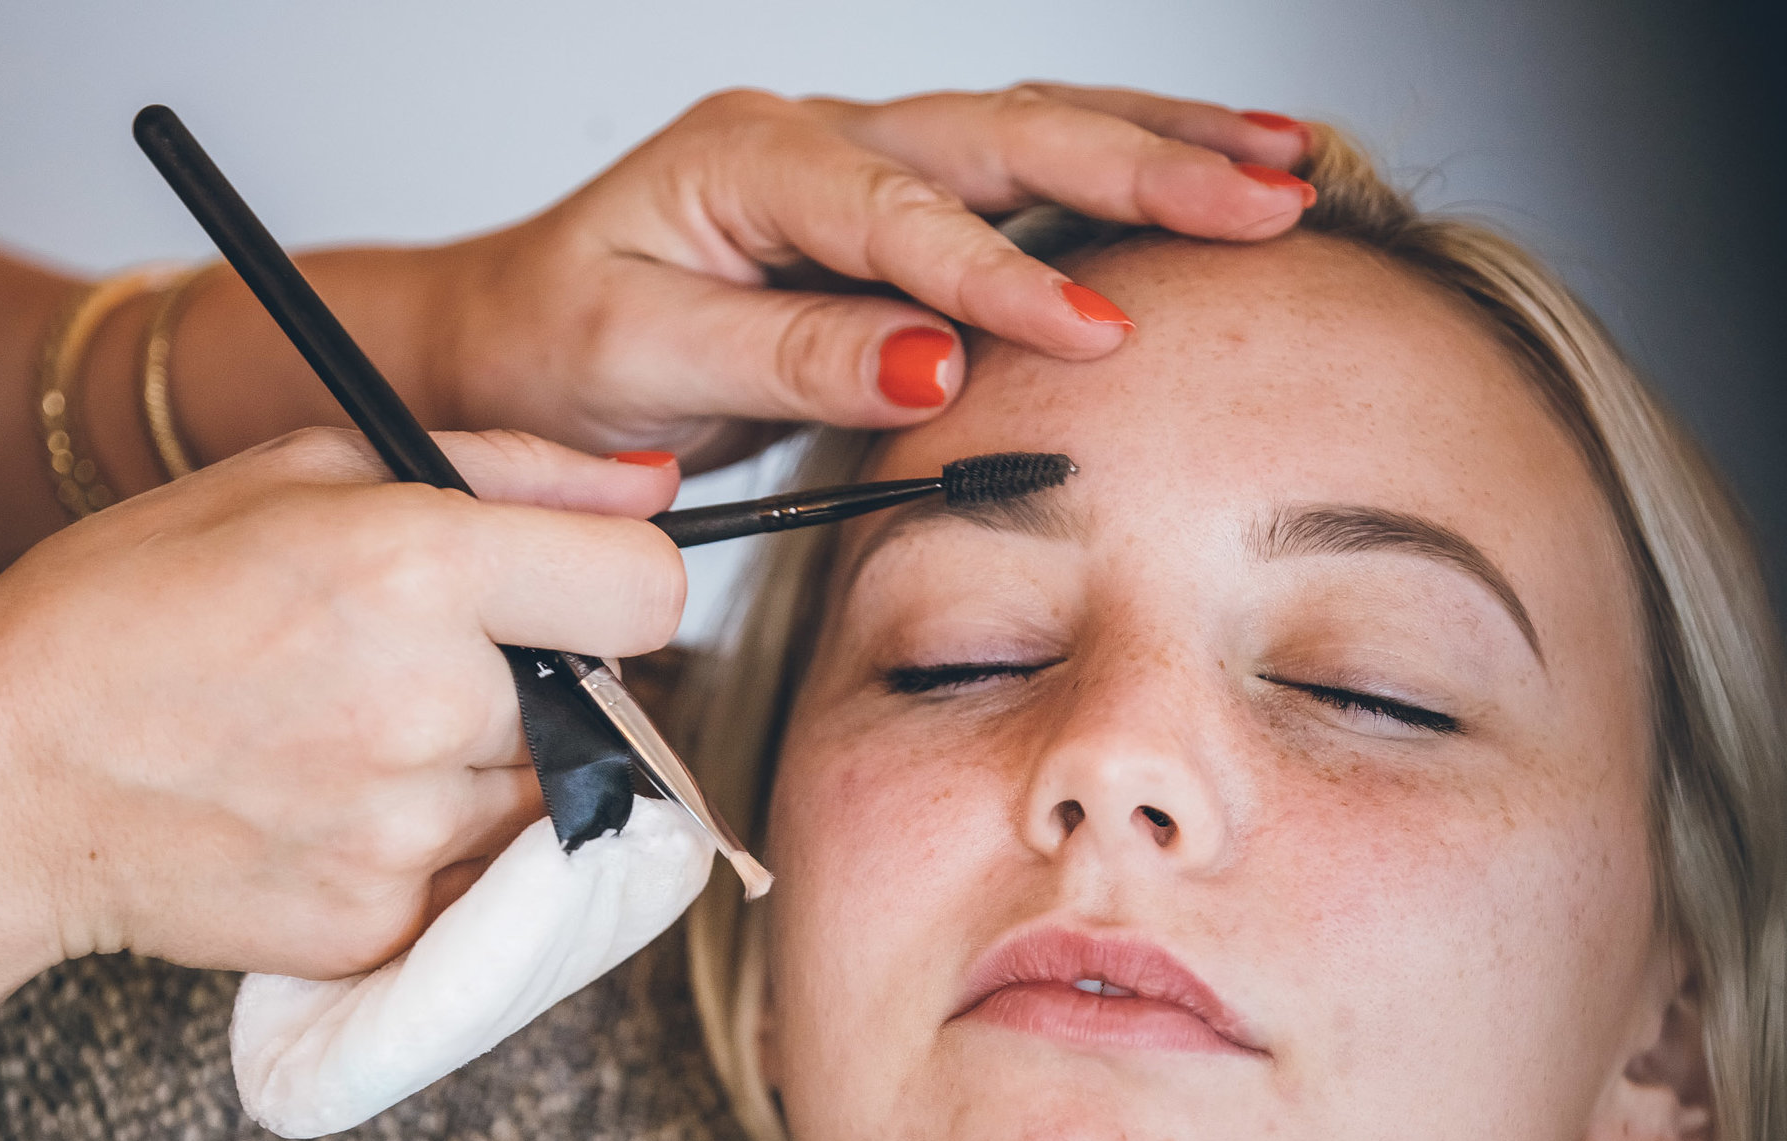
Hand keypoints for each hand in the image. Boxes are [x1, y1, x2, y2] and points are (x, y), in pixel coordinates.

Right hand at [0, 429, 684, 980]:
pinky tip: (327, 811)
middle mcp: (432, 710)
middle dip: (537, 687)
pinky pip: (474, 886)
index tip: (562, 591)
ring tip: (350, 741)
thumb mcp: (301, 476)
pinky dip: (429, 857)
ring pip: (543, 804)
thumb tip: (654, 487)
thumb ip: (505, 474)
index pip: (649, 590)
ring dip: (485, 775)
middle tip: (405, 670)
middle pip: (601, 708)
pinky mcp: (383, 930)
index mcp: (418, 569)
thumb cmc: (127, 608)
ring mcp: (410, 836)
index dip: (612, 585)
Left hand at [430, 85, 1311, 468]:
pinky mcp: (883, 209)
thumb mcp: (643, 359)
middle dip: (1143, 167)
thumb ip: (786, 358)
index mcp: (748, 162)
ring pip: (1029, 134)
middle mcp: (817, 140)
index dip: (1000, 274)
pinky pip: (1015, 178)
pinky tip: (1199, 177)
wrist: (507, 338)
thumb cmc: (554, 347)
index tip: (1092, 328)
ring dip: (1158, 147)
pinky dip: (1114, 176)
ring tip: (1280, 168)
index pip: (898, 216)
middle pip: (1002, 134)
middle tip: (1263, 204)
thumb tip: (928, 361)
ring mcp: (858, 164)